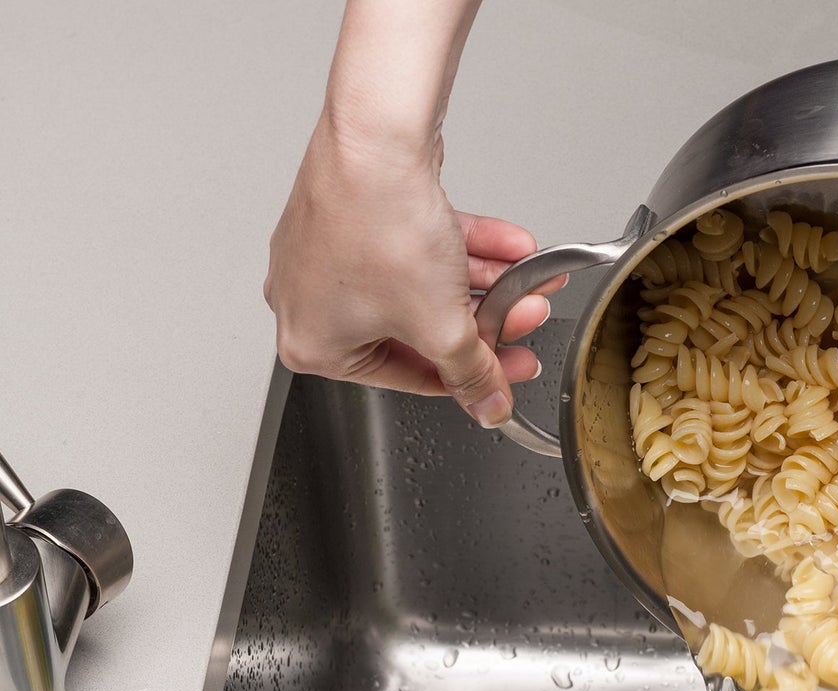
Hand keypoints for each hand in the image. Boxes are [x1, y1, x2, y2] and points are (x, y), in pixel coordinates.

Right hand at [264, 115, 558, 427]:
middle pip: (421, 329)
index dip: (469, 378)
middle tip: (522, 321)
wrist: (378, 137)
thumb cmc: (380, 226)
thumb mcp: (443, 327)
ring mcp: (331, 253)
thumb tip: (488, 405)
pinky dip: (465, 249)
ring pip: (425, 285)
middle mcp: (310, 300)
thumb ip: (472, 374)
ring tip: (525, 284)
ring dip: (485, 285)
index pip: (409, 376)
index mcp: (313, 344)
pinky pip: (417, 247)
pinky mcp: (354, 214)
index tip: (505, 372)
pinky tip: (511, 250)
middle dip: (485, 323)